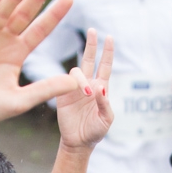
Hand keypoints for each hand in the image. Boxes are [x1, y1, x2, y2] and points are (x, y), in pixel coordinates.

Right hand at [54, 29, 112, 149]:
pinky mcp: (62, 94)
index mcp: (101, 88)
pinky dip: (69, 83)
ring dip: (82, 79)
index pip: (105, 65)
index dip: (108, 52)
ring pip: (76, 71)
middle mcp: (88, 84)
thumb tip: (101, 87)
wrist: (78, 143)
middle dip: (91, 44)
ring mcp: (74, 88)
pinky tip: (74, 90)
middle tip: (92, 30)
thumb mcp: (106, 119)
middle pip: (90, 59)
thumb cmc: (95, 131)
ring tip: (87, 93)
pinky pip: (63, 82)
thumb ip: (105, 103)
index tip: (109, 37)